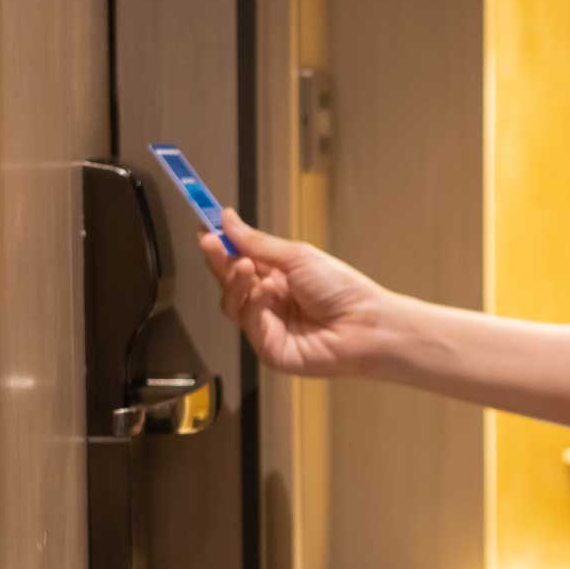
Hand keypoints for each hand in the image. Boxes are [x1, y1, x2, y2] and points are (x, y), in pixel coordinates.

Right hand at [196, 208, 391, 377]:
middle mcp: (270, 302)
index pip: (238, 260)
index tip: (204, 228)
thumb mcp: (297, 257)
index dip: (220, 246)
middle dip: (219, 261)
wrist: (365, 324)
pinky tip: (269, 291)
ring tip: (248, 267)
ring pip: (232, 303)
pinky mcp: (269, 349)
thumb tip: (228, 219)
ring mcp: (268, 327)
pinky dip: (254, 303)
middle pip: (230, 282)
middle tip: (211, 242)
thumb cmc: (342, 290)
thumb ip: (258, 242)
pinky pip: (248, 323)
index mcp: (278, 278)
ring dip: (236, 281)